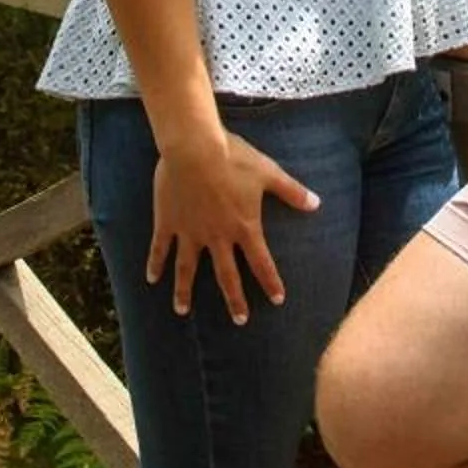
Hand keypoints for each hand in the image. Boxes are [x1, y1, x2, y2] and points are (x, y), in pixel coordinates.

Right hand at [148, 128, 318, 323]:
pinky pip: (160, 248)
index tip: (277, 299)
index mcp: (243, 227)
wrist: (194, 147)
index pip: (261, 262)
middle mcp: (217, 236)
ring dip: (185, 291)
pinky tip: (151, 279)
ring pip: (188, 269)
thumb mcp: (267, 172)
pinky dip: (155, 264)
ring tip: (182, 311)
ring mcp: (190, 232)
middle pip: (227, 275)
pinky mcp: (168, 222)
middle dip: (234, 299)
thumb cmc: (233, 157)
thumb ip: (291, 191)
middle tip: (239, 320)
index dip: (270, 281)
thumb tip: (317, 204)